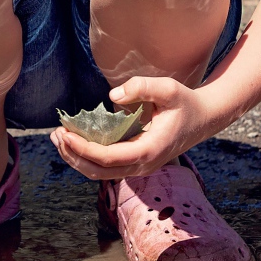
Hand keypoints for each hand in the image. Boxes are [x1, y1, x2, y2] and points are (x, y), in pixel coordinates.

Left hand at [50, 76, 217, 179]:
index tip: (64, 134)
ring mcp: (139, 167)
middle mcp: (143, 165)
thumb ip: (142, 87)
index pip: (108, 158)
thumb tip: (112, 97)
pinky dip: (87, 157)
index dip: (83, 149)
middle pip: (98, 171)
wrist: (205, 119)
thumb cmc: (185, 102)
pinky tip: (74, 140)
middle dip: (72, 155)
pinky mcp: (136, 163)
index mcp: (149, 151)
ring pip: (100, 173)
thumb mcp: (169, 88)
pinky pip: (106, 167)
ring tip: (58, 137)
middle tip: (55, 134)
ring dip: (76, 158)